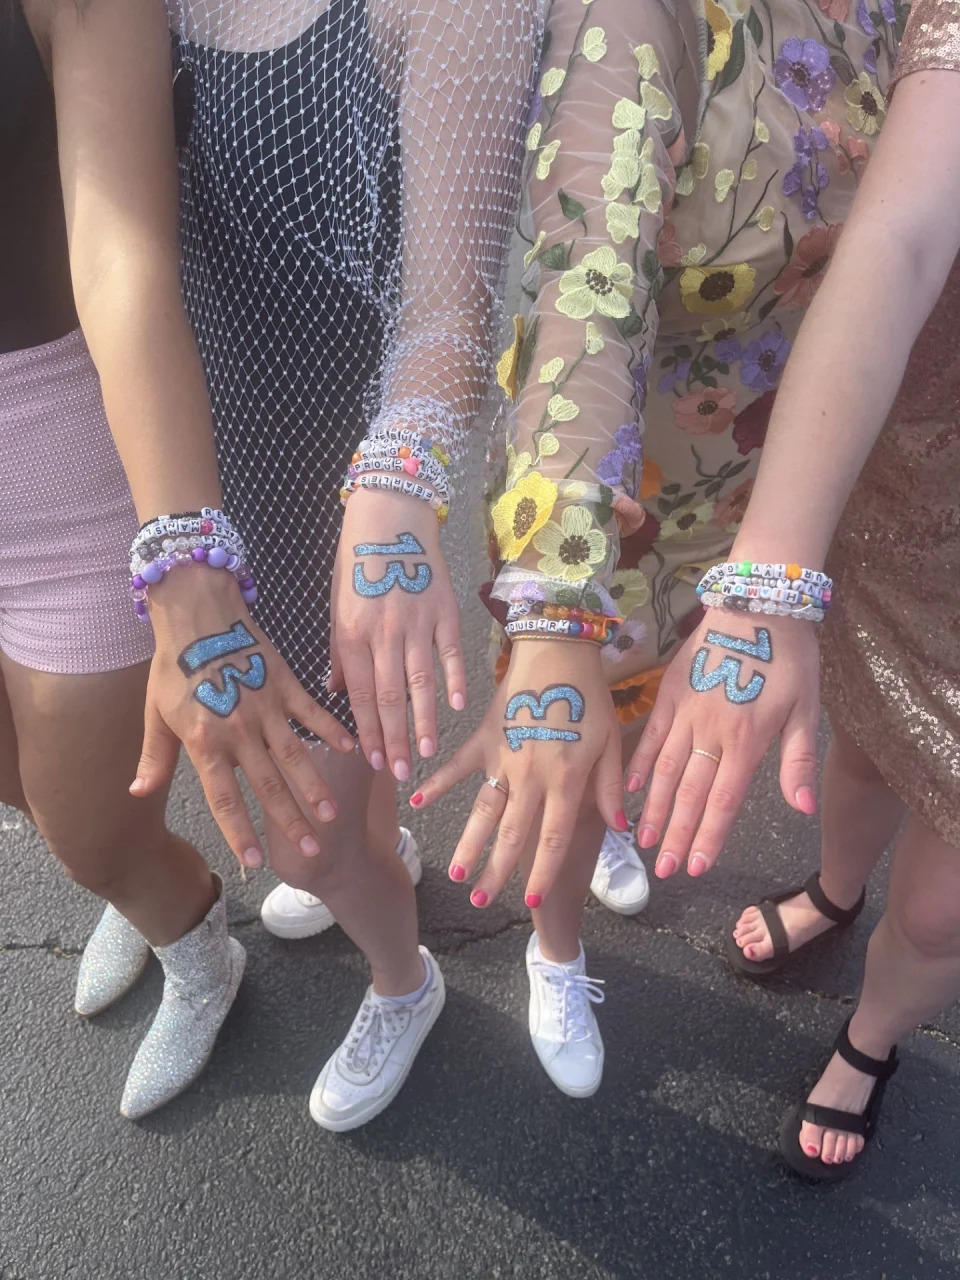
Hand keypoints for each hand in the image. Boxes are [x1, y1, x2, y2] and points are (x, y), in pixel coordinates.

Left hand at [129, 568, 354, 868]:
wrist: (196, 613)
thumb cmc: (172, 665)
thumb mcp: (155, 714)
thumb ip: (155, 758)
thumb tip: (137, 794)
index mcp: (205, 743)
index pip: (224, 799)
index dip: (239, 832)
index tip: (255, 862)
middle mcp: (239, 731)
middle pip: (268, 786)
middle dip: (290, 821)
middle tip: (312, 849)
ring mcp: (266, 708)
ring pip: (295, 756)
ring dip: (314, 787)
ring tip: (332, 814)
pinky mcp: (286, 684)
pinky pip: (313, 713)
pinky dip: (332, 731)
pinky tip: (353, 751)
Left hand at [329, 489, 465, 780]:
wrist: (389, 514)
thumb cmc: (356, 562)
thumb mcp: (336, 605)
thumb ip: (338, 653)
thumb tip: (337, 694)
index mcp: (352, 633)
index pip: (360, 695)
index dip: (368, 732)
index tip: (375, 761)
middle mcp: (384, 633)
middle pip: (389, 697)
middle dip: (395, 739)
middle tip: (401, 772)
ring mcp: (417, 622)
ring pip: (421, 683)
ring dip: (425, 722)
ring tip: (427, 752)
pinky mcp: (445, 611)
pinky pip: (450, 654)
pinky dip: (454, 681)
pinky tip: (456, 708)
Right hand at [411, 639, 625, 906]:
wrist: (558, 653)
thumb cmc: (590, 698)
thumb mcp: (611, 742)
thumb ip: (610, 787)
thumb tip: (621, 826)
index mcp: (565, 780)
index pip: (553, 837)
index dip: (542, 870)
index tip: (530, 896)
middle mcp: (531, 777)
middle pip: (513, 834)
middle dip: (497, 872)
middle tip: (482, 903)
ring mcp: (503, 759)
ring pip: (484, 811)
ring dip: (469, 844)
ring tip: (455, 874)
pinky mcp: (484, 739)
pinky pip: (458, 767)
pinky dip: (437, 784)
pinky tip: (417, 803)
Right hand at [625, 612, 819, 879]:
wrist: (756, 604)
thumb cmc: (789, 658)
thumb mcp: (807, 709)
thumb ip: (798, 760)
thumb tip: (801, 809)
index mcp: (747, 740)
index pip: (723, 800)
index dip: (708, 836)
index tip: (694, 867)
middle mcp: (710, 732)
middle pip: (689, 794)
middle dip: (675, 835)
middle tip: (663, 872)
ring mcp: (685, 712)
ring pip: (665, 770)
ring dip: (652, 809)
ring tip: (642, 842)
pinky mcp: (668, 692)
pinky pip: (651, 735)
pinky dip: (639, 764)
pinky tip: (627, 790)